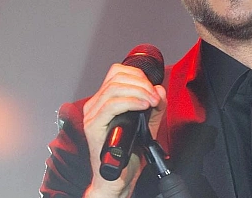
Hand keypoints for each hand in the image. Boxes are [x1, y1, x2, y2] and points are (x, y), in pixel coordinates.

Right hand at [82, 63, 167, 197]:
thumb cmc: (129, 154)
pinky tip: (143, 106)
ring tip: (152, 102)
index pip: (117, 72)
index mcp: (105, 100)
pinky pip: (111, 105)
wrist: (120, 179)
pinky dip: (131, 102)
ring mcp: (92, 115)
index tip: (153, 88)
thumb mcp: (148, 124)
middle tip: (155, 96)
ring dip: (139, 91)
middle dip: (141, 83)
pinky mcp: (93, 127)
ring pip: (114, 88)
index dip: (138, 75)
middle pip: (116, 77)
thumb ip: (155, 106)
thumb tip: (159, 89)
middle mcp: (95, 105)